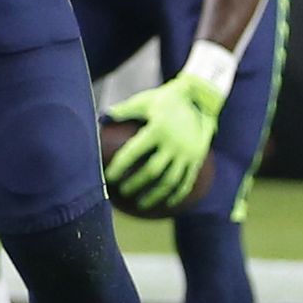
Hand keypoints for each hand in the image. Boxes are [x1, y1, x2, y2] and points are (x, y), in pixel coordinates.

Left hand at [103, 67, 223, 210]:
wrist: (200, 98)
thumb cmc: (165, 100)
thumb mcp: (144, 101)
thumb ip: (123, 111)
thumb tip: (101, 118)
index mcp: (158, 129)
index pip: (133, 152)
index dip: (120, 166)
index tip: (109, 177)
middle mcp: (174, 143)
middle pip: (151, 171)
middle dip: (135, 184)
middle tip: (123, 191)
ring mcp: (187, 153)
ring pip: (170, 181)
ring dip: (155, 195)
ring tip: (141, 204)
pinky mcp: (197, 159)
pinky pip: (187, 181)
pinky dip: (176, 195)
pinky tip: (166, 203)